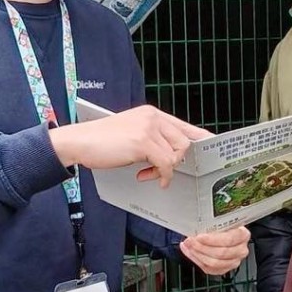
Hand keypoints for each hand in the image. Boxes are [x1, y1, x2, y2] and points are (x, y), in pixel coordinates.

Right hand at [49, 105, 209, 187]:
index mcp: (151, 114)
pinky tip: (147, 177)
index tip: (212, 147)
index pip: (184, 126)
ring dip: (166, 169)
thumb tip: (172, 155)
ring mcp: (148, 128)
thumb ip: (152, 139)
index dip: (200, 138)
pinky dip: (160, 175)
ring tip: (149, 173)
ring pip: (176, 153)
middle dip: (176, 160)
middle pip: (184, 141)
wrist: (79, 141)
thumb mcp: (131, 134)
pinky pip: (165, 163)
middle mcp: (153, 117)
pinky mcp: (142, 141)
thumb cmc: (102, 142)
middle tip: (161, 171)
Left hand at [180, 225, 250, 275]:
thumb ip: (212, 224)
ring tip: (189, 246)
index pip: (229, 239)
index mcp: (243, 235)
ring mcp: (233, 261)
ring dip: (198, 255)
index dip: (212, 240)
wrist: (225, 233)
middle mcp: (241, 250)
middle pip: (221, 253)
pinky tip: (190, 252)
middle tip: (191, 241)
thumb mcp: (221, 220)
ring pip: (215, 263)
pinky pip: (209, 269)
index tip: (199, 237)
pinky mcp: (224, 269)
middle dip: (202, 247)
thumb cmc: (223, 226)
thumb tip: (197, 225)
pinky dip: (197, 260)